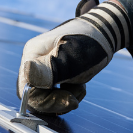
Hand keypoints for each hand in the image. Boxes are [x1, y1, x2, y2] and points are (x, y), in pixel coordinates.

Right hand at [16, 0, 130, 113]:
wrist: (104, 30)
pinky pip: (55, 93)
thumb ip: (51, 68)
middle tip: (77, 96)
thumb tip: (28, 74)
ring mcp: (43, 66)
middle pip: (36, 95)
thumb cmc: (89, 42)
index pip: (28, 89)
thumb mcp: (73, 58)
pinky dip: (69, 93)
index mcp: (32, 54)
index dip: (47, 101)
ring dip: (65, 97)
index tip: (71, 101)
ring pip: (46, 96)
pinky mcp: (53, 72)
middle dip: (58, 100)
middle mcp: (33, 60)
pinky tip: (79, 85)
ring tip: (81, 86)